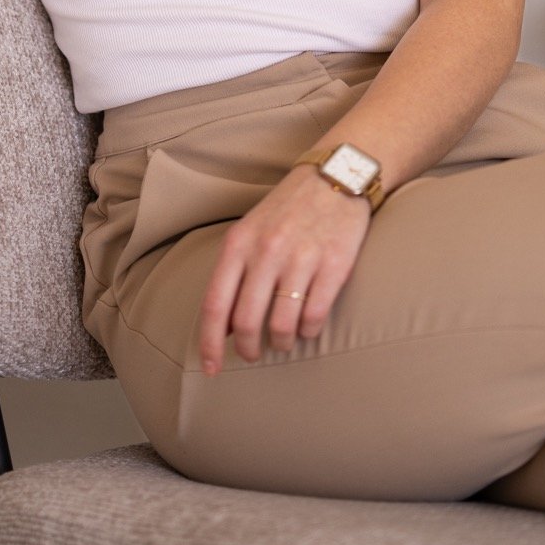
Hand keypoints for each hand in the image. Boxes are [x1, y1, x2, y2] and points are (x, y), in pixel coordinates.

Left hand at [198, 162, 372, 374]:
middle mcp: (267, 251)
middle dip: (248, 349)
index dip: (210, 343)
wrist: (334, 175)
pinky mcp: (335, 264)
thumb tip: (221, 325)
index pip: (215, 304)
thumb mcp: (250, 230)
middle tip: (253, 354)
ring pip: (282, 324)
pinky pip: (315, 315)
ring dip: (281, 342)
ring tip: (283, 339)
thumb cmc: (287, 208)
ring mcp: (302, 257)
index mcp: (239, 243)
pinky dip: (309, 331)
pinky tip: (308, 326)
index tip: (211, 369)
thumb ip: (233, 272)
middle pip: (247, 321)